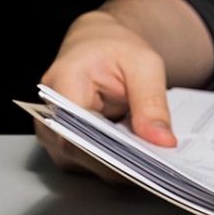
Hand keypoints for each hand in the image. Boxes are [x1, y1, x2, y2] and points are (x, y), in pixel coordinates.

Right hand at [36, 10, 177, 180]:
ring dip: (121, 168)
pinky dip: (119, 164)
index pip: (76, 131)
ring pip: (88, 165)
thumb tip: (162, 141)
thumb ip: (152, 102)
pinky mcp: (69, 145)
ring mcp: (56, 133)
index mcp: (62, 83)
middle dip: (122, 164)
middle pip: (81, 154)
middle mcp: (50, 113)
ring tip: (154, 164)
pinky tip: (142, 160)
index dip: (109, 152)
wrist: (100, 46)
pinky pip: (94, 164)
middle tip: (159, 168)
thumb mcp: (144, 65)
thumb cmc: (116, 49)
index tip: (142, 161)